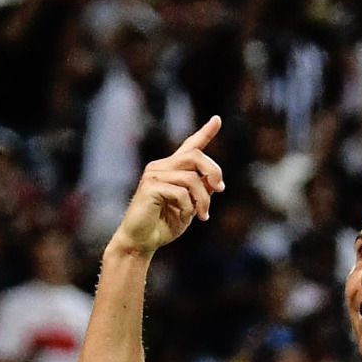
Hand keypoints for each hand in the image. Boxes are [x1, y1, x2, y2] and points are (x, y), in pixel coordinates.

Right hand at [113, 117, 223, 257]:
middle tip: (220, 190)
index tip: (217, 119)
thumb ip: (201, 193)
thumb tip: (217, 183)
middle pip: (195, 156)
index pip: (190, 147)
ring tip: (203, 215)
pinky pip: (180, 192)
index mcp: (171, 170)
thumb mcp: (189, 208)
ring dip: (203, 199)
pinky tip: (184, 216)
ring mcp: (154, 175)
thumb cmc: (163, 225)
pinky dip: (188, 207)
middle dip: (213, 172)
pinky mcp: (150, 187)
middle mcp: (161, 167)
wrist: (141, 242)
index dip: (205, 133)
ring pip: (191, 178)